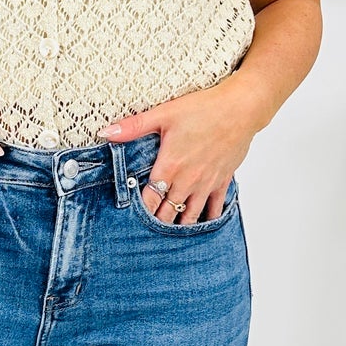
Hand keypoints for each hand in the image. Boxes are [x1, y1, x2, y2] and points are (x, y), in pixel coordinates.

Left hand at [95, 80, 255, 224]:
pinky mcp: (222, 182)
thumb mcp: (164, 113)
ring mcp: (206, 184)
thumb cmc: (204, 109)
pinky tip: (200, 225)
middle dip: (156, 223)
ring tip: (168, 236)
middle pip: (168, 213)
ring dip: (179, 226)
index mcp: (169, 166)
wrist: (240, 109)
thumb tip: (106, 132)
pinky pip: (215, 210)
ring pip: (190, 216)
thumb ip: (133, 126)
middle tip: (146, 234)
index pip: (149, 200)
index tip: (130, 220)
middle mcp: (187, 180)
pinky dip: (207, 220)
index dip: (139, 213)